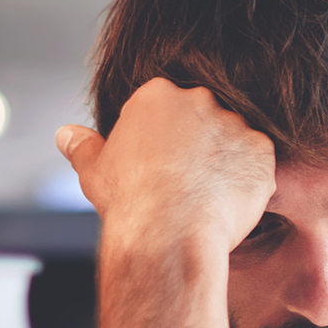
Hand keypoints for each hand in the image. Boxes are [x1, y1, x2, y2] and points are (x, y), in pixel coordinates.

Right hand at [55, 78, 275, 253]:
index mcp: (157, 94)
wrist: (169, 233)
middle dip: (195, 145)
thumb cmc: (128, 202)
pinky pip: (258, 163)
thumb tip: (65, 134)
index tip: (156, 167)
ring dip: (223, 162)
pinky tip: (226, 202)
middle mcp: (200, 99)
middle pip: (201, 118)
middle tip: (184, 182)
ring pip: (231, 140)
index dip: (160, 141)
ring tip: (205, 196)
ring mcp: (234, 123)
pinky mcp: (262, 151)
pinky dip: (246, 181)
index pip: (164, 108)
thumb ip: (83, 145)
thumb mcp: (94, 169)